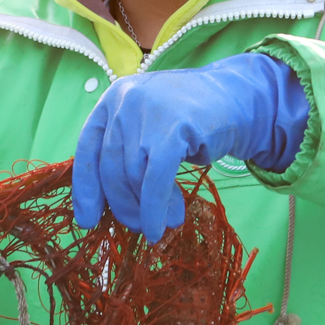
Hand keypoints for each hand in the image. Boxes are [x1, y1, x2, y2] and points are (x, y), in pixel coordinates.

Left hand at [73, 53, 308, 241]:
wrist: (238, 97)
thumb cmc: (190, 119)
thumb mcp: (149, 125)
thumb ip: (126, 151)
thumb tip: (107, 205)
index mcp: (113, 98)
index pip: (87, 149)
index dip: (85, 188)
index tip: (87, 220)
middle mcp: (125, 100)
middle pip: (110, 167)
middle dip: (122, 204)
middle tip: (137, 226)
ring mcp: (147, 112)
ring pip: (133, 175)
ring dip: (146, 208)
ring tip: (165, 222)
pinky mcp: (173, 129)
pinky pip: (155, 180)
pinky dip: (155, 208)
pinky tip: (162, 225)